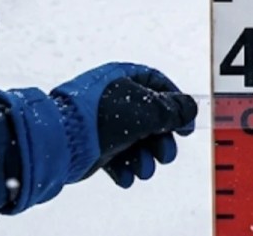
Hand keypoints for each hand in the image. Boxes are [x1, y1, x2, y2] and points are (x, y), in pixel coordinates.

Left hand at [0, 63, 195, 190]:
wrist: (62, 141)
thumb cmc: (105, 116)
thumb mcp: (146, 110)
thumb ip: (173, 110)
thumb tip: (190, 109)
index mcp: (123, 77)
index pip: (157, 84)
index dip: (175, 104)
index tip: (185, 127)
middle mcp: (113, 98)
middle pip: (151, 118)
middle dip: (161, 140)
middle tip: (164, 155)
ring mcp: (103, 122)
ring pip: (136, 142)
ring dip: (145, 159)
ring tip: (142, 168)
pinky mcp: (95, 146)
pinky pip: (118, 158)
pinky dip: (124, 169)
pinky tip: (124, 175)